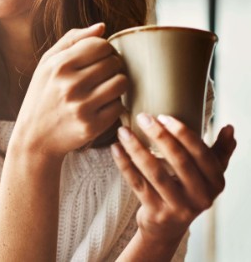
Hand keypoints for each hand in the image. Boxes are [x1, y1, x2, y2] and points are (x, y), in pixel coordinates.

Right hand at [11, 22, 127, 156]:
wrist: (34, 137)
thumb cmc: (42, 96)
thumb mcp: (46, 65)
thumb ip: (72, 41)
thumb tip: (102, 27)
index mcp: (59, 66)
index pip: (100, 45)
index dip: (104, 49)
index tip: (98, 58)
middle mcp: (70, 85)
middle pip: (114, 62)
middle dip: (112, 66)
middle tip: (102, 75)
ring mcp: (82, 107)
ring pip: (121, 82)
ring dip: (117, 84)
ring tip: (105, 88)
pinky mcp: (92, 126)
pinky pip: (119, 106)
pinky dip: (114, 105)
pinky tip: (101, 106)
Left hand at [111, 113, 236, 244]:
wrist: (168, 228)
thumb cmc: (188, 193)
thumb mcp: (208, 175)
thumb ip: (220, 152)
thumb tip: (229, 128)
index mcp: (215, 182)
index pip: (201, 154)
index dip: (183, 134)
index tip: (164, 116)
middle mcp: (200, 196)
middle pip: (179, 161)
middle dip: (159, 136)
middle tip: (143, 117)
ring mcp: (178, 207)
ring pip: (155, 173)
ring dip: (137, 149)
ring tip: (123, 131)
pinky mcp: (156, 212)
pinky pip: (137, 184)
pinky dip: (125, 164)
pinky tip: (116, 148)